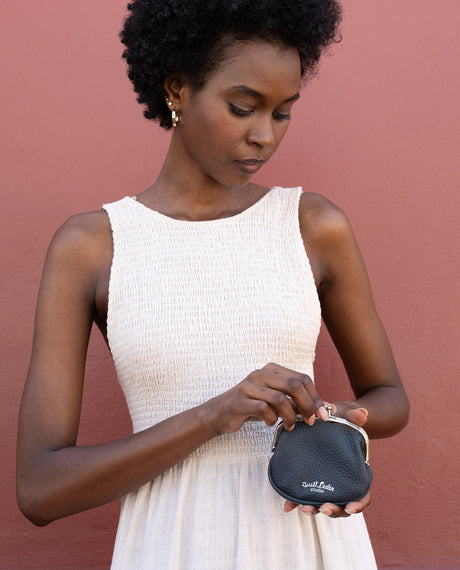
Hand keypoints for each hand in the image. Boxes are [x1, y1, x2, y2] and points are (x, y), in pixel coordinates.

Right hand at [203, 363, 329, 434]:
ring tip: (290, 425)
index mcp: (272, 370)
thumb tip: (324, 409)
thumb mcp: (275, 402)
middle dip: (307, 405)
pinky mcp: (239, 401)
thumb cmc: (251, 406)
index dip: (315, 396)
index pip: (302, 378)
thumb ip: (296, 402)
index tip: (322, 414)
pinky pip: (263, 409)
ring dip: (290, 416)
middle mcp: (260, 374)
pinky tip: (270, 423)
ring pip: (280, 398)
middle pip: (294, 384)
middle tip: (311, 421)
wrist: (219, 414)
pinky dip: (271, 419)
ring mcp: (249, 386)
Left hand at [283, 399, 369, 516]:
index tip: (350, 507)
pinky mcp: (310, 479)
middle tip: (324, 507)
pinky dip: (295, 502)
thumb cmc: (342, 419)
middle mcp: (342, 482)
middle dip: (333, 509)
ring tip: (305, 508)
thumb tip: (362, 414)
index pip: (363, 494)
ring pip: (323, 503)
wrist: (325, 417)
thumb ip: (355, 415)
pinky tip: (287, 505)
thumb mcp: (348, 415)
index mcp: (356, 472)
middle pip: (342, 505)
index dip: (358, 504)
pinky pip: (304, 495)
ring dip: (314, 509)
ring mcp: (326, 483)